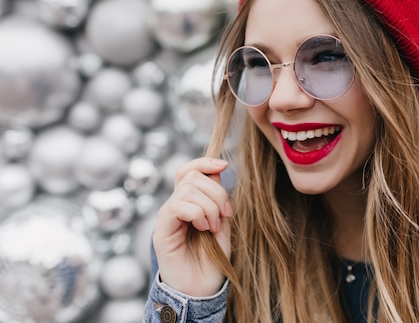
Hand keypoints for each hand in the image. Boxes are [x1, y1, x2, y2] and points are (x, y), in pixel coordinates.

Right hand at [153, 157, 232, 296]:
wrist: (201, 289)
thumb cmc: (212, 259)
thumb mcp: (221, 223)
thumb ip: (218, 199)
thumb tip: (217, 170)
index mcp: (188, 203)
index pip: (188, 170)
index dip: (204, 162)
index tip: (224, 165)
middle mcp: (174, 206)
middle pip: (192, 176)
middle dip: (216, 191)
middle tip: (225, 215)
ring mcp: (166, 217)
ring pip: (187, 190)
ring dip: (209, 207)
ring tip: (213, 227)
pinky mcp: (161, 230)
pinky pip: (177, 207)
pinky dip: (197, 214)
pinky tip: (203, 229)